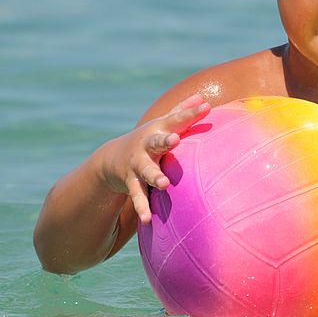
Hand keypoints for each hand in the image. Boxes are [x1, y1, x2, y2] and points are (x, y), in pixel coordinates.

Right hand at [100, 94, 209, 223]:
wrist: (111, 159)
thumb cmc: (149, 139)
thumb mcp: (162, 124)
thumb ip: (181, 111)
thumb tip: (202, 97)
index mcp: (158, 130)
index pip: (176, 119)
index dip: (190, 113)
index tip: (206, 107)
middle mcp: (146, 146)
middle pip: (156, 143)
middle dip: (164, 141)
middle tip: (174, 140)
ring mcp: (137, 165)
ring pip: (146, 171)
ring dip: (155, 177)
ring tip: (164, 184)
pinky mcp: (131, 183)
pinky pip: (138, 196)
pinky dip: (142, 208)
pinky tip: (148, 219)